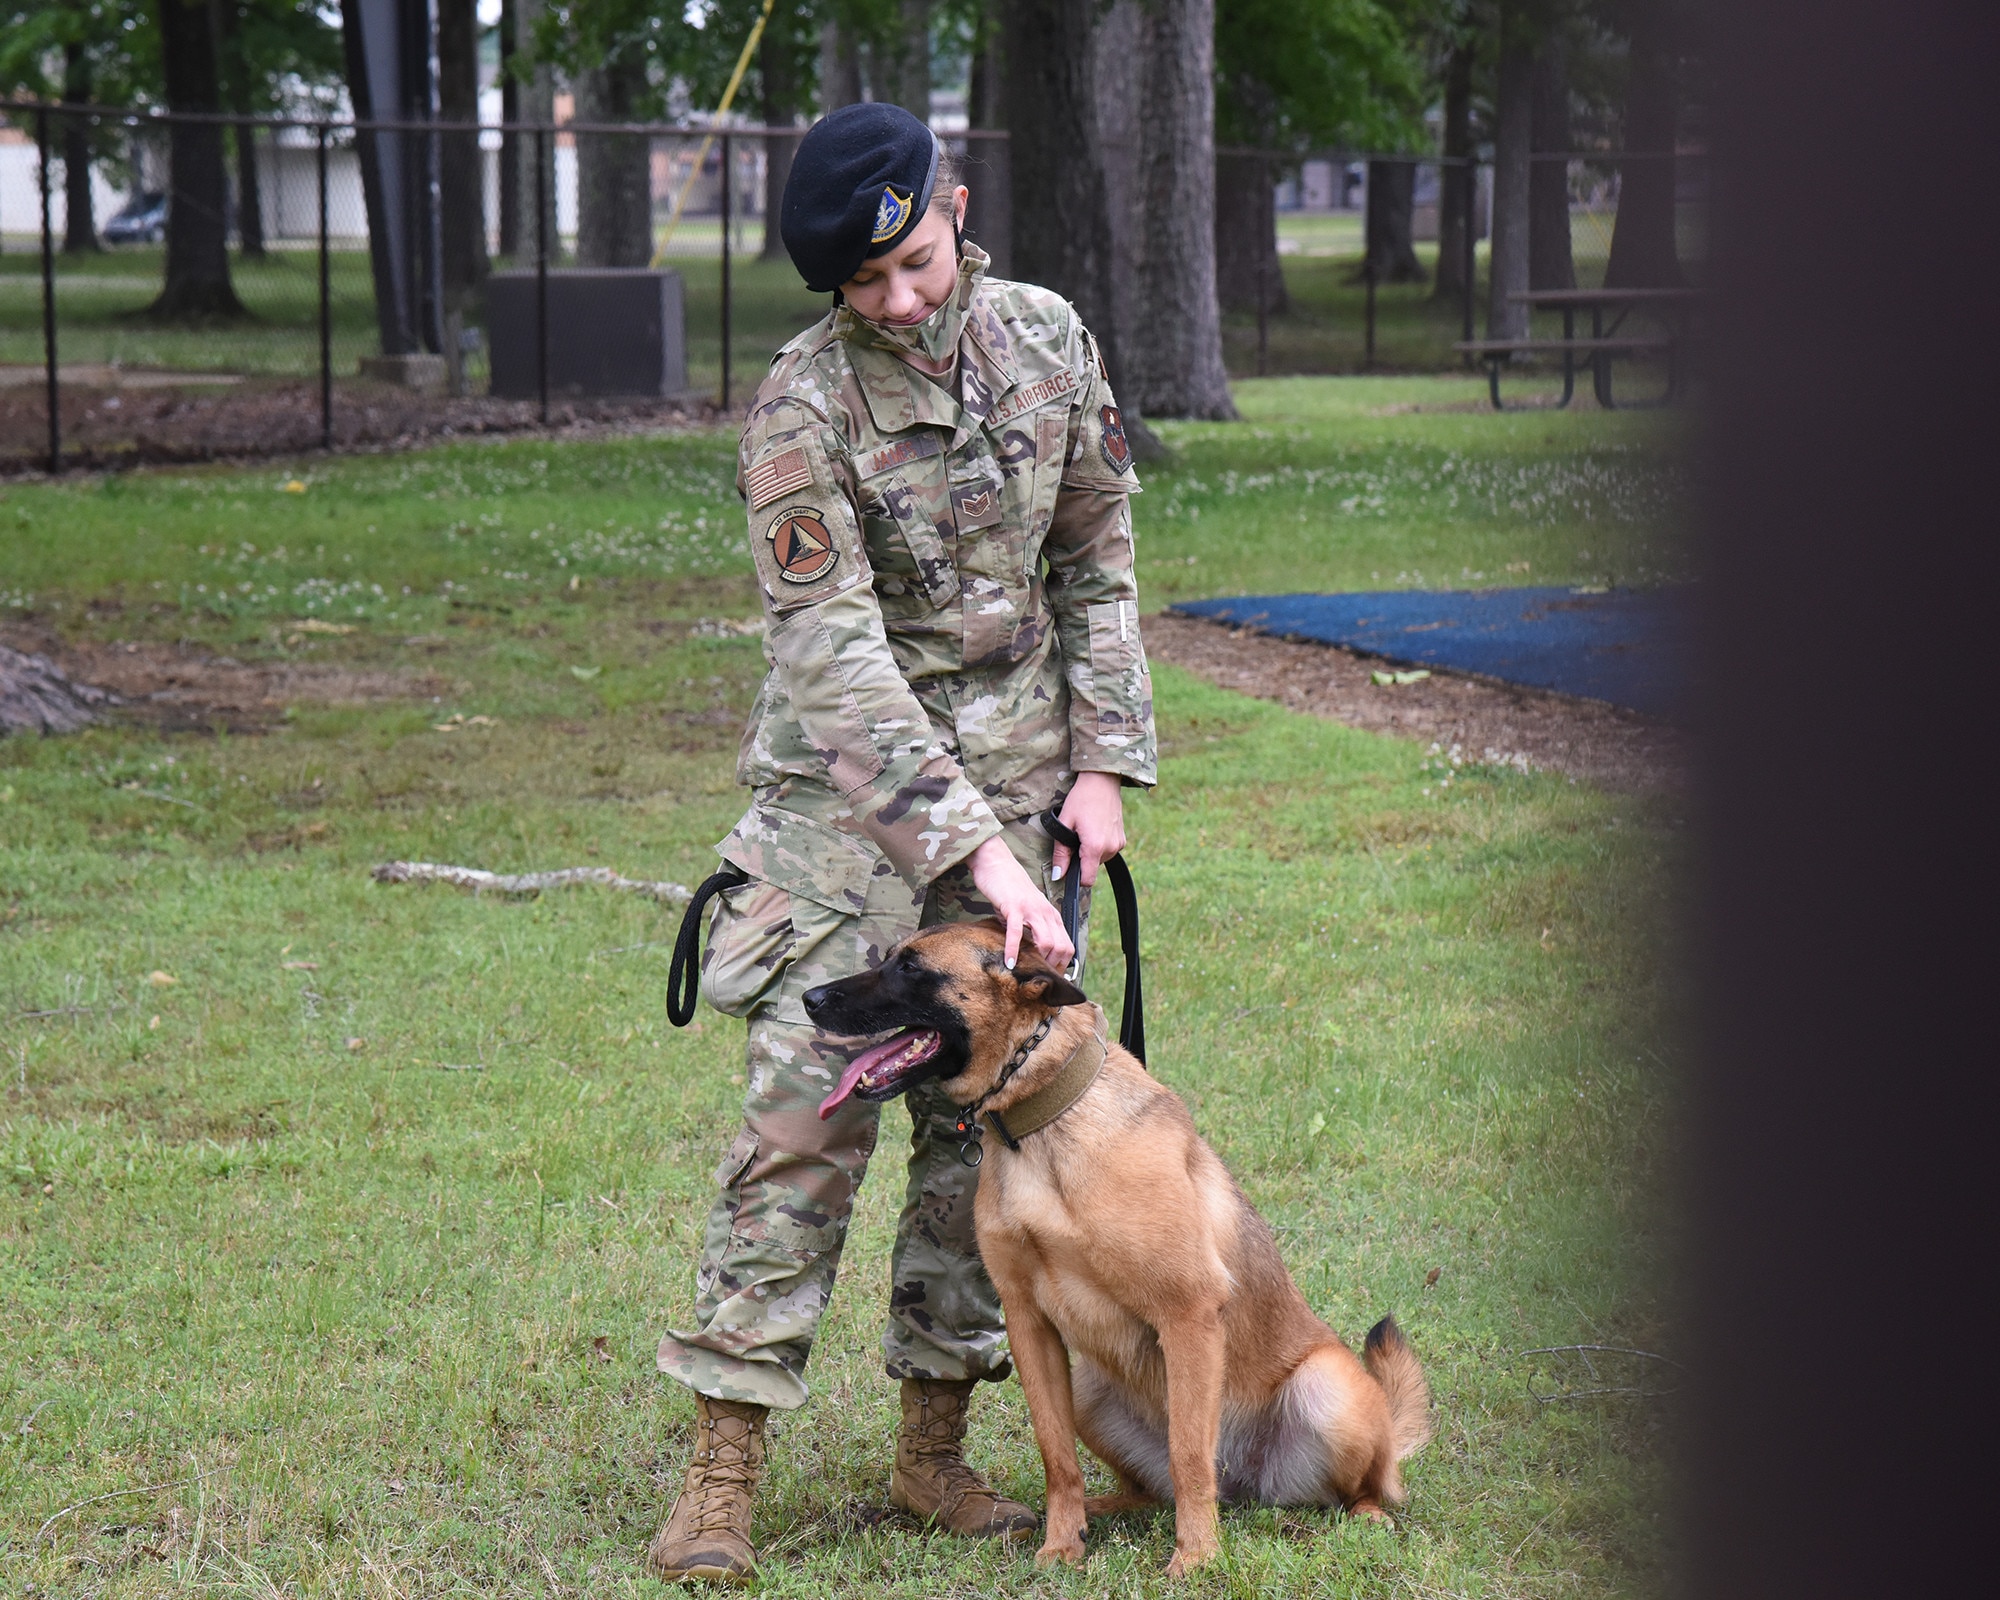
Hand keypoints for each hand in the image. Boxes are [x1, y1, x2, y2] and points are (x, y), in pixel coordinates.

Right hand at [968, 835, 1074, 971]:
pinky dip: (1014, 950)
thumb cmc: (1009, 888)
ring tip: (1027, 972)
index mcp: (1051, 915)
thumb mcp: (1026, 910)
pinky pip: (1017, 932)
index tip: (1048, 977)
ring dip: (1038, 961)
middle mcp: (1046, 913)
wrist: (995, 862)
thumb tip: (1027, 951)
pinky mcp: (1014, 907)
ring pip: (1046, 942)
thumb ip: (1029, 928)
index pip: (1067, 946)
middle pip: (1060, 947)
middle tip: (1037, 978)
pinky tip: (1009, 962)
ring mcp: (1031, 909)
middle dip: (1051, 967)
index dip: (1061, 965)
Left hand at [1052, 771, 1126, 887]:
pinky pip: (1107, 851)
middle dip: (1081, 858)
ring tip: (1085, 830)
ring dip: (1090, 851)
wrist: (1102, 781)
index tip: (1068, 866)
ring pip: (1099, 860)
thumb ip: (1061, 853)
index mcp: (1095, 847)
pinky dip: (1099, 845)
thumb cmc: (1081, 799)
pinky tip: (1095, 828)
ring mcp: (1118, 844)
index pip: (1087, 880)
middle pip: (1092, 868)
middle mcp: (1110, 848)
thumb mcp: (1065, 824)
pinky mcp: (1122, 839)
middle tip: (1075, 837)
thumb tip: (1058, 876)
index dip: (1076, 878)